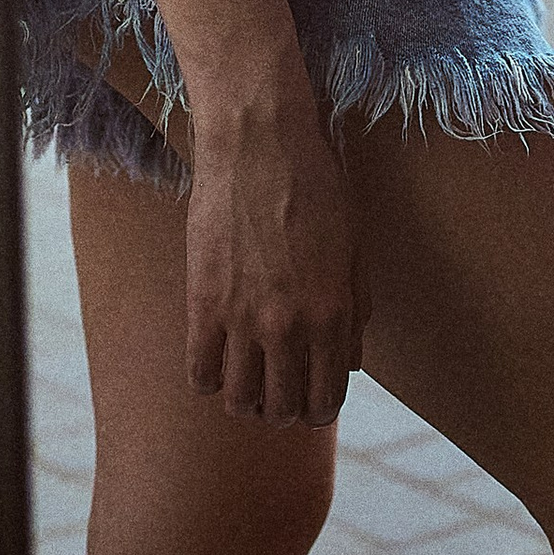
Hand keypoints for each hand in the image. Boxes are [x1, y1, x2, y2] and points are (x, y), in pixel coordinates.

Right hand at [183, 48, 364, 427]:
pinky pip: (200, 372)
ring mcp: (244, 318)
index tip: (310, 402)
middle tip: (277, 397)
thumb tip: (349, 361)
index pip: (326, 397)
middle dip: (283, 411)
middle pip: (283, 409)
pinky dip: (207, 380)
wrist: (259, 143)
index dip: (318, 409)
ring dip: (245, 402)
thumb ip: (354, 309)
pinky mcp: (204, 303)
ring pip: (240, 401)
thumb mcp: (353, 246)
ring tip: (245, 386)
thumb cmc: (314, 184)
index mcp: (333, 313)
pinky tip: (214, 362)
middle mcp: (291, 325)